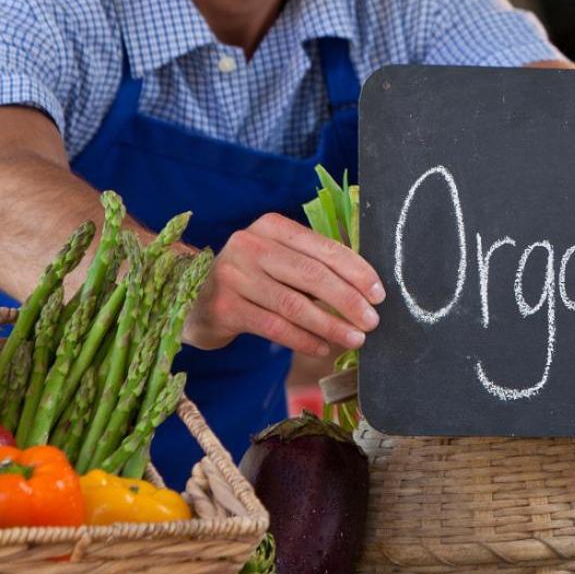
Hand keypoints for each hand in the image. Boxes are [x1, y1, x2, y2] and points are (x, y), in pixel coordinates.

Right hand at [182, 212, 385, 356]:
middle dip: (348, 301)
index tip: (378, 294)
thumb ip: (314, 264)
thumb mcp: (279, 260)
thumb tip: (367, 287)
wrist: (195, 299)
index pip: (323, 248)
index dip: (356, 271)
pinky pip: (274, 326)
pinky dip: (303, 339)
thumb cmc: (252, 279)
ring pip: (294, 304)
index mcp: (272, 226)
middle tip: (372, 322)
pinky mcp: (223, 307)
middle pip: (311, 275)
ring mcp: (232, 275)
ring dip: (330, 325)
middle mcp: (249, 245)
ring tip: (355, 339)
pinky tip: (322, 347)